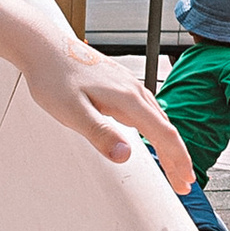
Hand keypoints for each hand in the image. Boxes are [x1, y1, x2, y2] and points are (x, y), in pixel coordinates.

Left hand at [19, 31, 193, 191]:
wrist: (44, 47)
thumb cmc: (54, 78)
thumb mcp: (72, 112)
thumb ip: (100, 134)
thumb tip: (125, 156)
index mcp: (127, 99)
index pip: (164, 135)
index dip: (178, 160)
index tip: (185, 181)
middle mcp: (133, 90)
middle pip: (166, 128)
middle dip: (178, 158)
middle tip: (184, 183)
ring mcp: (127, 84)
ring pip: (158, 118)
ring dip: (168, 143)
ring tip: (172, 164)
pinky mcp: (119, 82)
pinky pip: (147, 109)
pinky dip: (156, 128)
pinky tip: (152, 133)